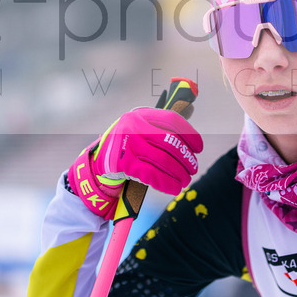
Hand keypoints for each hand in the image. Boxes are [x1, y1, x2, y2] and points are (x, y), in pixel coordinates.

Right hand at [67, 108, 201, 218]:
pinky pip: (152, 175)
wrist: (98, 162)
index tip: (198, 148)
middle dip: (186, 158)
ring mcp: (128, 145)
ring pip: (164, 161)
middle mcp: (134, 126)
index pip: (172, 120)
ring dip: (179, 173)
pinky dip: (167, 183)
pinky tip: (174, 188)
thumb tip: (191, 108)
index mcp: (140, 115)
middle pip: (171, 143)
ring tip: (185, 180)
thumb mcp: (141, 127)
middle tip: (193, 169)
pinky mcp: (123, 164)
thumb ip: (163, 123)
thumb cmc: (127, 144)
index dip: (190, 134)